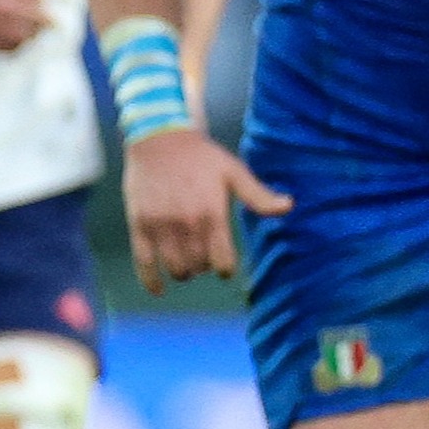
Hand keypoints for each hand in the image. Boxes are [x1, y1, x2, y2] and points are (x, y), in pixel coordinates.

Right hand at [0, 0, 48, 51]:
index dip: (44, 0)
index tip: (43, 3)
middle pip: (37, 18)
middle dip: (45, 21)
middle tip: (49, 24)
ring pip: (24, 37)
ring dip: (30, 36)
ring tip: (31, 35)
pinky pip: (5, 49)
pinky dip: (14, 47)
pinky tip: (14, 42)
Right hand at [121, 126, 290, 292]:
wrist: (159, 138)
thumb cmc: (201, 157)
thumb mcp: (234, 172)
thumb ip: (258, 196)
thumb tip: (288, 206)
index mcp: (213, 214)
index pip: (223, 261)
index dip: (225, 268)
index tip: (224, 265)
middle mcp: (187, 224)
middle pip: (199, 267)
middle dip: (204, 266)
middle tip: (204, 255)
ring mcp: (161, 226)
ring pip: (176, 268)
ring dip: (184, 271)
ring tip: (185, 262)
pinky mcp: (140, 225)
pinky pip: (143, 263)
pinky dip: (151, 282)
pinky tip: (159, 290)